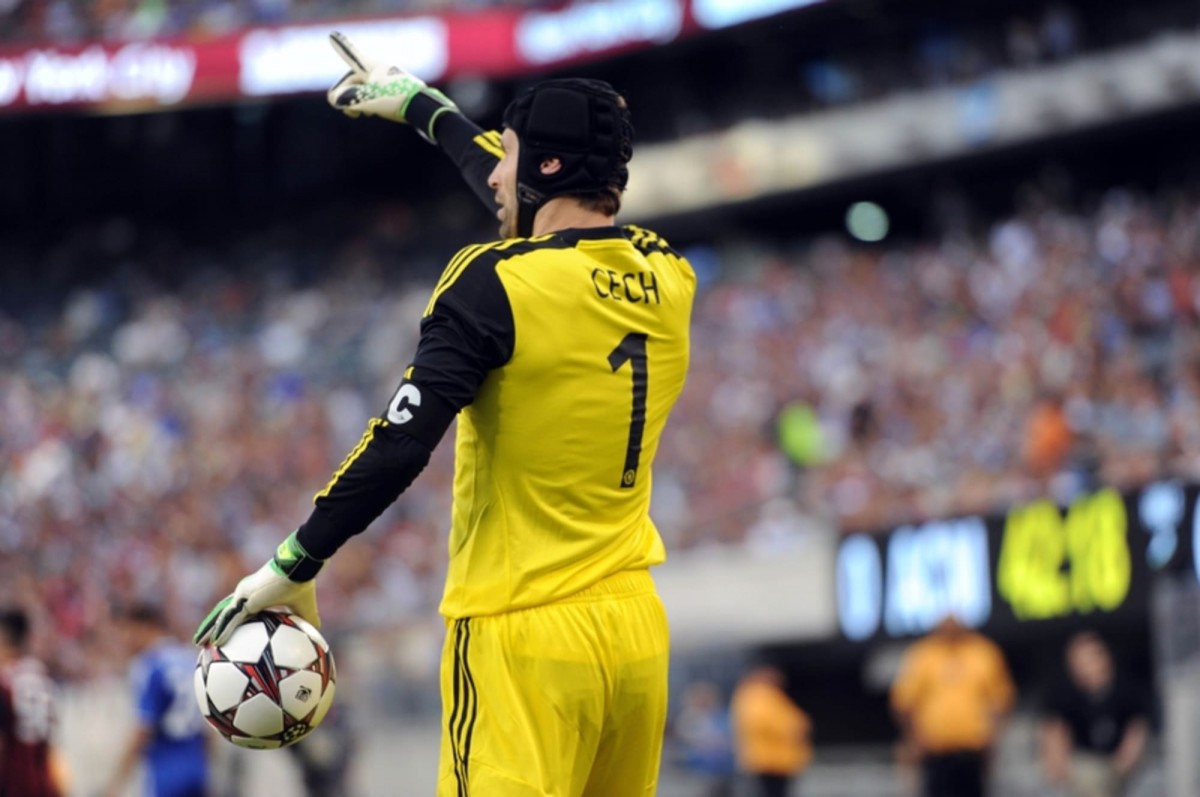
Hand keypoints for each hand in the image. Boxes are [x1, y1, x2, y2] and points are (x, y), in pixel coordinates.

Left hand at [193, 531, 324, 646]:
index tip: (225, 632)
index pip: (239, 610)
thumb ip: (307, 620)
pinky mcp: (245, 597)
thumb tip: (318, 633)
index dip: (230, 621)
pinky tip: (214, 642)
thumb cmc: (302, 583)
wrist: (300, 568)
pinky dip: (222, 629)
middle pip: (224, 612)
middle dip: (212, 624)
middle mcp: (246, 593)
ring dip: (209, 628)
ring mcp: (243, 594)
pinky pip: (231, 618)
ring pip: (222, 615)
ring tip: (198, 642)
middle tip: (203, 639)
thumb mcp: (304, 607)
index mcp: (257, 594)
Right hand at [326, 30, 458, 142]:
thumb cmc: (397, 100)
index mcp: (373, 67)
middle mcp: (381, 70)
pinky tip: (373, 113)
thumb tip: (336, 99)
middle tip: (351, 114)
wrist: (427, 109)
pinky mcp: (398, 91)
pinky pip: (377, 94)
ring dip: (357, 101)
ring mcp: (390, 80)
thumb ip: (347, 98)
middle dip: (346, 95)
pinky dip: (370, 102)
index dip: (342, 48)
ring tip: (361, 113)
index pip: (353, 57)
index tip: (333, 36)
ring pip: (365, 89)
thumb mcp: (368, 100)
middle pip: (354, 80)